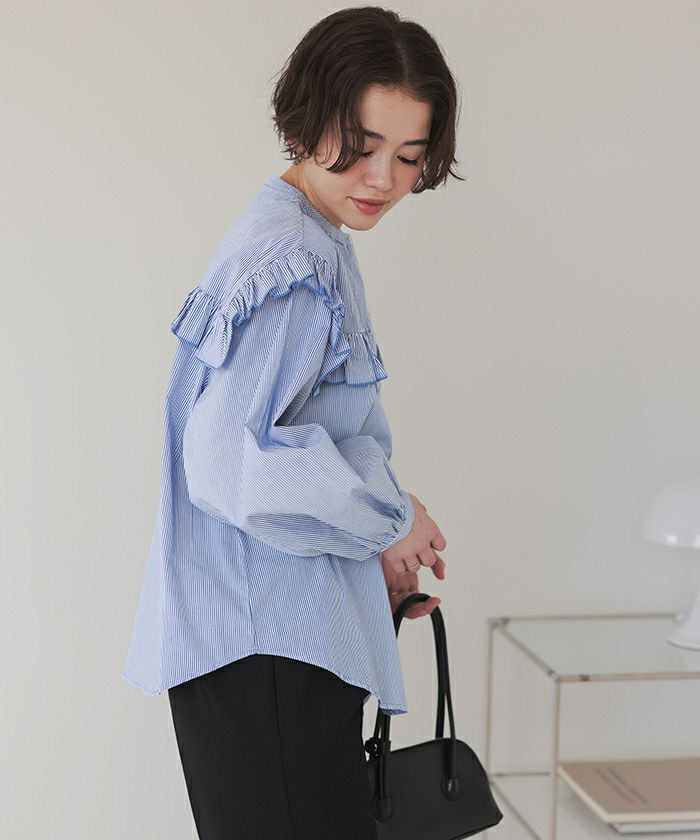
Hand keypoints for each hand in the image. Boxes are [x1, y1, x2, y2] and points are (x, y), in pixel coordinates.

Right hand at [380, 492, 445, 617]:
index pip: (441, 545)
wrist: (379, 509)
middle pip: (429, 561)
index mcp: (429, 529)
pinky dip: (399, 567)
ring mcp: (408, 552)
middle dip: (422, 557)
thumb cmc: (396, 503)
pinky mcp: (394, 558)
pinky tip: (395, 559)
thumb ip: (420, 511)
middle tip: (414, 550)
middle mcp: (421, 543)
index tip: (427, 542)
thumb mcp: (413, 503)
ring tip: (403, 554)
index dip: (434, 545)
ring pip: (415, 567)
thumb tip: (423, 513)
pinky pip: (401, 570)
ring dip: (410, 563)